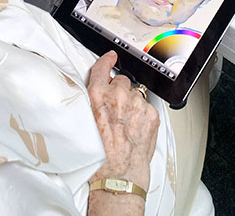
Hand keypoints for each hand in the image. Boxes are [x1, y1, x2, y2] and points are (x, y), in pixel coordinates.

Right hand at [88, 51, 159, 190]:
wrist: (118, 177)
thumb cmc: (98, 158)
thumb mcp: (84, 123)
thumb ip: (92, 103)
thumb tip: (98, 94)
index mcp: (97, 96)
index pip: (103, 67)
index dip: (107, 60)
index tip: (111, 57)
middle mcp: (118, 97)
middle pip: (121, 81)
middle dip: (119, 91)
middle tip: (115, 110)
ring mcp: (137, 104)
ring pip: (136, 93)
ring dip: (132, 103)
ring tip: (126, 123)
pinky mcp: (151, 114)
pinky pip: (147, 106)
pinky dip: (143, 114)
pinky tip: (135, 128)